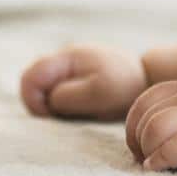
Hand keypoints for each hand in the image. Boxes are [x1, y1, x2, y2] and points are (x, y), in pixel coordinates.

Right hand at [19, 44, 148, 119]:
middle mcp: (61, 61)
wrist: (146, 80)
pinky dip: (59, 106)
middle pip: (31, 83)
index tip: (51, 115)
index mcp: (66, 58)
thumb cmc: (125, 86)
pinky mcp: (71, 80)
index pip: (30, 77)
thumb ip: (68, 95)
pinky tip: (79, 111)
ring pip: (40, 90)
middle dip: (40, 104)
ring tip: (75, 114)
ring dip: (50, 106)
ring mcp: (65, 70)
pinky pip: (53, 94)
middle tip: (64, 117)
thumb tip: (47, 100)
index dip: (33, 100)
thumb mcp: (99, 92)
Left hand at [125, 68, 176, 172]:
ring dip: (148, 150)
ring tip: (153, 166)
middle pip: (146, 114)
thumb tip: (171, 122)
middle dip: (138, 141)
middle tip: (146, 160)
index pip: (146, 99)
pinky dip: (164, 157)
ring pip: (157, 126)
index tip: (141, 144)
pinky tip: (160, 167)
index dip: (135, 123)